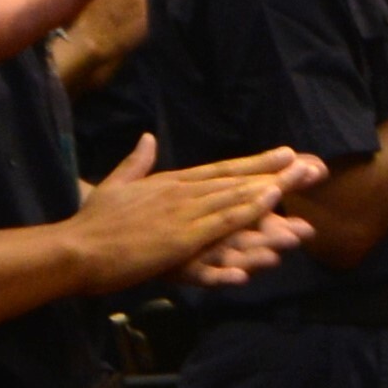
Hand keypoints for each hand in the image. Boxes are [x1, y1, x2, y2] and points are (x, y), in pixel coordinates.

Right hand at [62, 136, 326, 291]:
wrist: (74, 249)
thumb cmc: (92, 223)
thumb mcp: (116, 185)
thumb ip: (136, 162)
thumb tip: (148, 138)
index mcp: (170, 182)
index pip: (222, 168)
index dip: (257, 162)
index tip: (289, 153)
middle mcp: (181, 192)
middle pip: (237, 179)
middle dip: (276, 173)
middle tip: (313, 165)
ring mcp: (181, 214)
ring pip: (234, 197)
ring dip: (271, 188)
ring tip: (302, 179)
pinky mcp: (179, 238)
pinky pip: (220, 224)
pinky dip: (247, 211)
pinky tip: (270, 205)